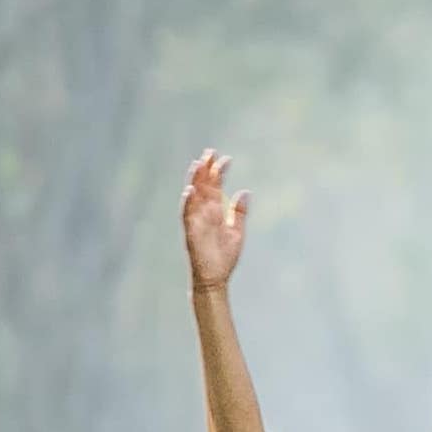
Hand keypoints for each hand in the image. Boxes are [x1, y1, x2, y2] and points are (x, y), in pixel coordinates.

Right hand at [181, 150, 248, 289]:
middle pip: (202, 186)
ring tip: (197, 164)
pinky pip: (187, 216)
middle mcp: (204, 213)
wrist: (216, 279)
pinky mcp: (191, 233)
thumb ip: (239, 212)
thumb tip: (245, 191)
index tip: (227, 159)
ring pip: (193, 196)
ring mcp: (196, 221)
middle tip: (210, 151)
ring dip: (194, 181)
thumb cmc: (224, 257)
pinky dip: (187, 203)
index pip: (215, 186)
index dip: (219, 172)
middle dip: (205, 169)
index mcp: (215, 211)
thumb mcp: (237, 231)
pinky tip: (189, 191)